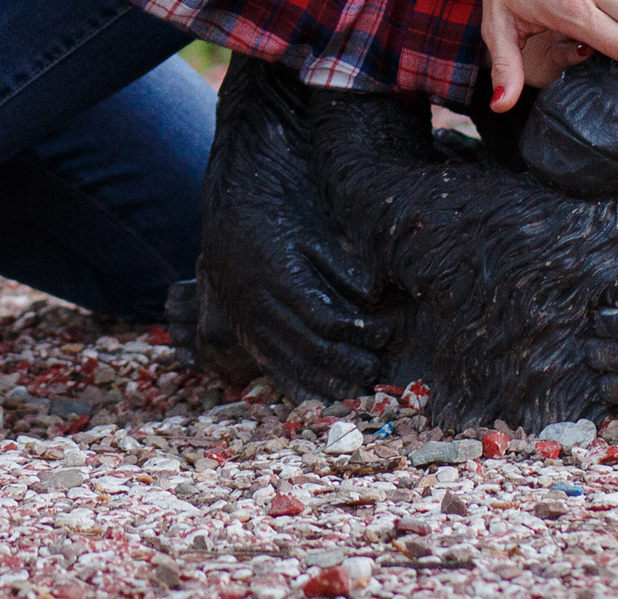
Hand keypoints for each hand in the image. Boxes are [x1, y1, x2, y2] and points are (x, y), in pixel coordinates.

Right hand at [225, 220, 390, 394]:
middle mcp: (262, 308)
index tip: (386, 331)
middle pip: (311, 347)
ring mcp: (251, 325)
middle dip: (348, 362)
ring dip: (327, 382)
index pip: (325, 318)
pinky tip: (321, 399)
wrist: (231, 218)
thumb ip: (340, 265)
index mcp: (281, 279)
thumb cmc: (278, 220)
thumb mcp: (311, 233)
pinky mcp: (247, 335)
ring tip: (358, 390)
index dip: (359, 331)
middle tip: (377, 370)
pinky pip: (272, 368)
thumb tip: (372, 293)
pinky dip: (297, 387)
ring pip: (292, 364)